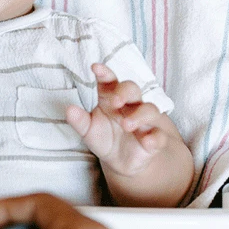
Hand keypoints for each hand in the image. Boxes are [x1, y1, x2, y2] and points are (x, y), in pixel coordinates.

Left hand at [65, 63, 168, 177]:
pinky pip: (159, 135)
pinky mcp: (155, 138)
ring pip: (150, 110)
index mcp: (111, 98)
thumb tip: (69, 110)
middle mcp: (130, 105)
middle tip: (115, 101)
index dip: (105, 73)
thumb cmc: (105, 137)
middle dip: (125, 92)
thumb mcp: (88, 130)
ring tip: (127, 124)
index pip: (109, 82)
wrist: (121, 161)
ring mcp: (145, 121)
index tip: (95, 68)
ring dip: (139, 116)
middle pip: (133, 89)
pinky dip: (155, 138)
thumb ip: (80, 121)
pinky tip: (148, 142)